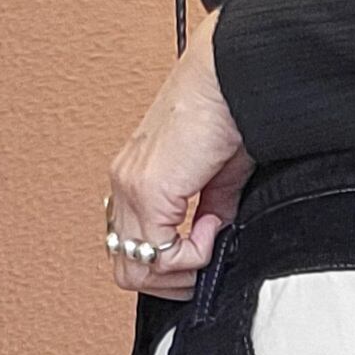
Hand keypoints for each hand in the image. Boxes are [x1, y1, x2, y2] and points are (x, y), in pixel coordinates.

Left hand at [105, 9, 252, 299]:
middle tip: (205, 259)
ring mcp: (131, 187)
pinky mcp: (148, 190)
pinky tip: (213, 225)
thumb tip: (214, 240)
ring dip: (179, 270)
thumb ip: (211, 212)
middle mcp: (125, 183)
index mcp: (136, 177)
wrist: (229, 75)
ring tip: (211, 238)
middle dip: (172, 279)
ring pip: (133, 271)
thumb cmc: (228, 109)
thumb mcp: (220, 176)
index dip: (171, 265)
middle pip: (126, 268)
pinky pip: (159, 255)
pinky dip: (191, 255)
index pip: (132, 250)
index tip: (207, 244)